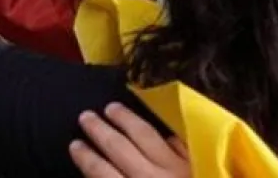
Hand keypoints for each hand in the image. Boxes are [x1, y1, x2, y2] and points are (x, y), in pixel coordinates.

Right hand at [70, 104, 189, 177]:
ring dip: (127, 120)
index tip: (74, 144)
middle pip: (120, 148)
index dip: (86, 158)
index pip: (102, 173)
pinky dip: (168, 135)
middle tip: (86, 116)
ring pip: (147, 136)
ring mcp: (180, 169)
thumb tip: (104, 177)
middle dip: (100, 131)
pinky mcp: (203, 166)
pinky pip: (181, 143)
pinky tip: (161, 129)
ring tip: (112, 107)